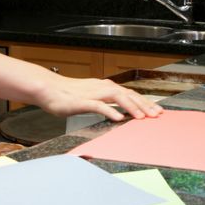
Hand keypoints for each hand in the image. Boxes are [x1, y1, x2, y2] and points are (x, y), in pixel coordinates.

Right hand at [35, 76, 162, 121]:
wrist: (48, 89)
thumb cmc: (68, 95)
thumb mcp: (91, 97)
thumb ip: (106, 102)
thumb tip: (120, 111)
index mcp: (105, 86)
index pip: (129, 93)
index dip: (144, 101)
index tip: (156, 110)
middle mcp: (102, 87)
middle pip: (128, 94)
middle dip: (144, 104)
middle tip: (156, 115)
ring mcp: (92, 93)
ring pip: (117, 96)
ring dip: (131, 106)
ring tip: (142, 117)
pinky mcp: (82, 101)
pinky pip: (98, 105)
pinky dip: (110, 110)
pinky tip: (118, 118)